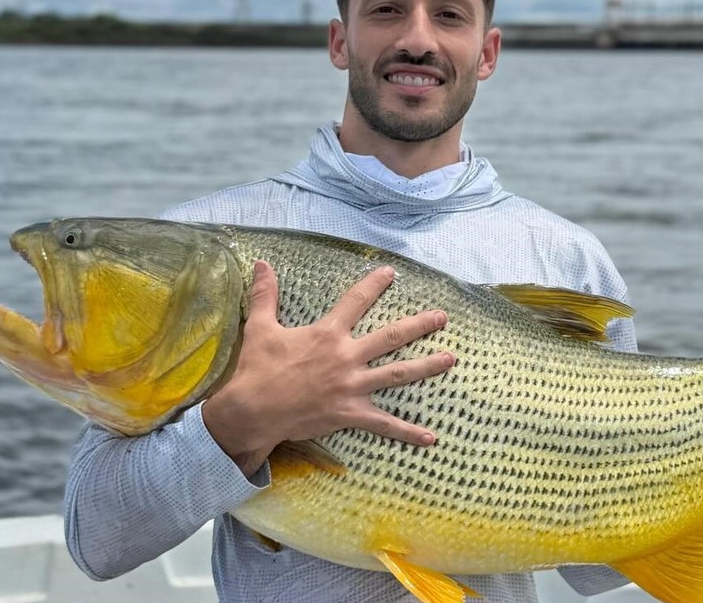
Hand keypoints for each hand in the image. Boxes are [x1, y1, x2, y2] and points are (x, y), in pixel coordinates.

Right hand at [202, 261, 454, 475]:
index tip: (391, 273)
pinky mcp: (351, 413)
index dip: (374, 285)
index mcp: (328, 334)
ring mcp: (352, 386)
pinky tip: (431, 438)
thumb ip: (266, 295)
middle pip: (391, 337)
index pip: (356, 301)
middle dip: (419, 325)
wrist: (252, 411)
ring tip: (450, 359)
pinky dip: (408, 432)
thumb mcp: (261, 328)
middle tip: (442, 317)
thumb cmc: (257, 369)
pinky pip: (385, 424)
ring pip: (398, 374)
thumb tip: (262, 264)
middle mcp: (347, 357)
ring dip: (426, 367)